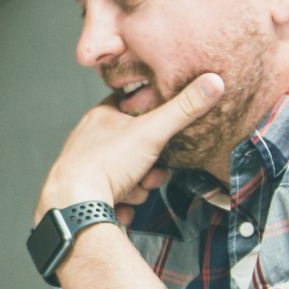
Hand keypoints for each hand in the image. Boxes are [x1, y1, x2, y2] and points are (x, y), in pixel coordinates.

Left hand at [35, 73, 224, 226]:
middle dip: (150, 167)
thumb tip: (213, 82)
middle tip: (150, 173)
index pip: (132, 107)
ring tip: (130, 191)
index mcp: (101, 118)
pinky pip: (114, 199)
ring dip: (137, 188)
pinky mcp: (84, 195)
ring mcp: (85, 169)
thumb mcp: (152, 131)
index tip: (162, 133)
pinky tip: (119, 206)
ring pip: (128, 176)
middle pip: (135, 149)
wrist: (75, 206)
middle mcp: (90, 141)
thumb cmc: (106, 164)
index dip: (153, 121)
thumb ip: (183, 109)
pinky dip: (122, 205)